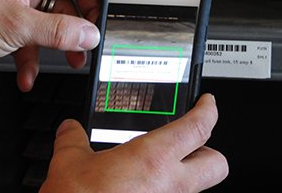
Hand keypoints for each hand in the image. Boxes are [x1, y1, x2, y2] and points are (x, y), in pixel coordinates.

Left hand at [0, 0, 142, 90]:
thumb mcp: (12, 23)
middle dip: (85, 17)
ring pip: (60, 16)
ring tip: (72, 59)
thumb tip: (89, 35)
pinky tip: (31, 71)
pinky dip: (38, 56)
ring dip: (66, 41)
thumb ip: (56, 30)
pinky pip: (39, 34)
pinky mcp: (16, 19)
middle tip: (92, 36)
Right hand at [39, 93, 228, 192]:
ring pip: (199, 186)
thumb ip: (72, 139)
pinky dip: (168, 191)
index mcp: (153, 159)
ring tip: (160, 166)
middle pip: (217, 163)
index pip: (198, 127)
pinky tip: (144, 187)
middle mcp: (171, 185)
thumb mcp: (70, 164)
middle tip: (190, 140)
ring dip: (187, 173)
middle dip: (208, 149)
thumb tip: (69, 129)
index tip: (207, 102)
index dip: (207, 110)